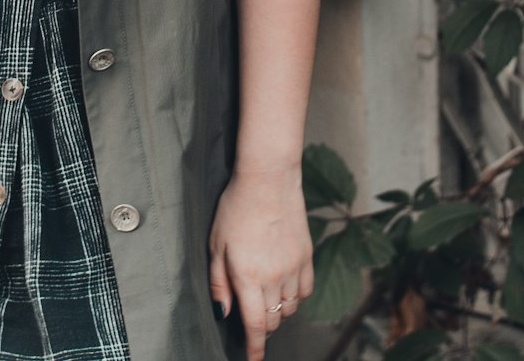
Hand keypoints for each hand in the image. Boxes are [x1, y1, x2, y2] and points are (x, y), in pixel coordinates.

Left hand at [208, 164, 313, 360]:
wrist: (268, 180)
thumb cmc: (236, 208)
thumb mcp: (216, 244)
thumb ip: (219, 283)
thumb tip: (223, 314)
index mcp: (248, 277)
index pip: (255, 327)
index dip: (254, 349)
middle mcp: (274, 278)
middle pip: (272, 321)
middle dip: (261, 325)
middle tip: (251, 311)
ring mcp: (293, 268)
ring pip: (289, 309)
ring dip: (277, 310)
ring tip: (265, 292)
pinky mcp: (307, 258)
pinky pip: (305, 292)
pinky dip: (294, 295)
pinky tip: (284, 283)